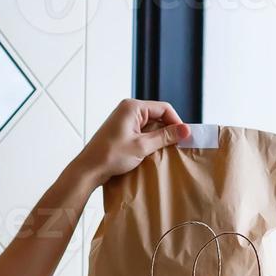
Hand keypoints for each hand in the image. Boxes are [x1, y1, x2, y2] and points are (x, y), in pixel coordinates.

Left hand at [73, 99, 189, 188]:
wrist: (88, 169)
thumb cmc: (110, 155)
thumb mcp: (142, 146)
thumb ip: (165, 136)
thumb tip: (186, 130)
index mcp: (133, 107)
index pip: (164, 108)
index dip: (176, 122)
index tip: (184, 138)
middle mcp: (128, 110)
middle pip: (158, 116)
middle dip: (168, 130)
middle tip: (177, 146)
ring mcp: (124, 120)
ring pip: (151, 125)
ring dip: (159, 137)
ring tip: (166, 151)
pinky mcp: (122, 131)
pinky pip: (142, 132)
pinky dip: (150, 141)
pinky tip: (153, 153)